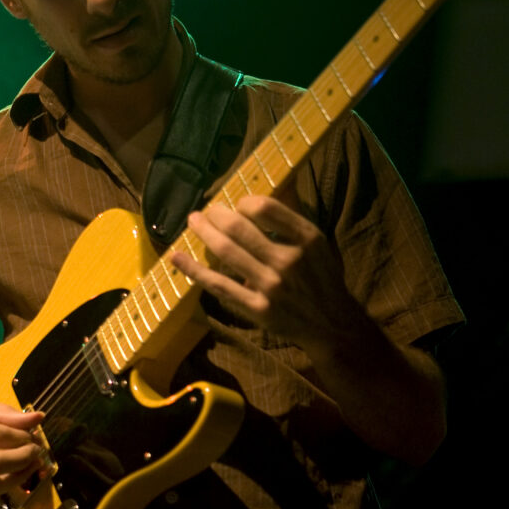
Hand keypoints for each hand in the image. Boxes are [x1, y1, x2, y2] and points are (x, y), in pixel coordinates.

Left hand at [172, 196, 360, 352]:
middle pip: (239, 227)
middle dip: (215, 214)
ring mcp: (272, 286)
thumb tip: (273, 184)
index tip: (237, 204)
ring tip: (193, 222)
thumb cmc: (322, 278)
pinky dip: (194, 270)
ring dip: (203, 233)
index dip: (244, 201)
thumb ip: (293, 218)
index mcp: (307, 239)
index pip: (265, 208)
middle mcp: (289, 260)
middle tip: (205, 211)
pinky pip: (220, 285)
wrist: (332, 324)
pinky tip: (176, 257)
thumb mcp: (319, 243)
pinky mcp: (258, 308)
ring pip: (226, 252)